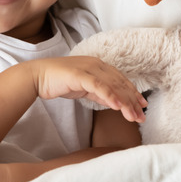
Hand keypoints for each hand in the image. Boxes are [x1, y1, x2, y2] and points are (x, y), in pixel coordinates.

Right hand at [28, 56, 146, 122]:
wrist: (38, 76)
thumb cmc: (60, 81)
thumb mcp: (84, 88)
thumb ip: (99, 92)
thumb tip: (114, 102)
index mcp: (98, 65)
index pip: (120, 80)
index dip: (133, 93)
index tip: (142, 106)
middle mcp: (96, 64)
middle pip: (120, 84)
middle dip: (132, 101)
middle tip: (142, 117)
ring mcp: (88, 68)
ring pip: (113, 86)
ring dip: (125, 102)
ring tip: (133, 116)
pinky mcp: (79, 75)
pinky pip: (99, 86)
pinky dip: (110, 96)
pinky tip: (117, 106)